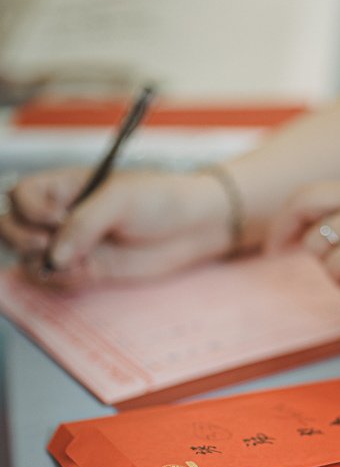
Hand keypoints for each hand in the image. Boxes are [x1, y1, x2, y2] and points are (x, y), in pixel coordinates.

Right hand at [0, 167, 232, 285]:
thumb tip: (53, 253)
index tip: (59, 217)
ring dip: (40, 262)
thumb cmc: (162, 199)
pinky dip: (60, 281)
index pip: (20, 195)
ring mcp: (72, 244)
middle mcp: (62, 215)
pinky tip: (85, 272)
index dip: (30, 209)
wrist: (194, 228)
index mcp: (65, 186)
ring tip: (75, 260)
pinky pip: (53, 280)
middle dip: (23, 238)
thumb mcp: (121, 198)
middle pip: (11, 226)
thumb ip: (84, 222)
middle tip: (54, 243)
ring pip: (26, 256)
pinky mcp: (86, 270)